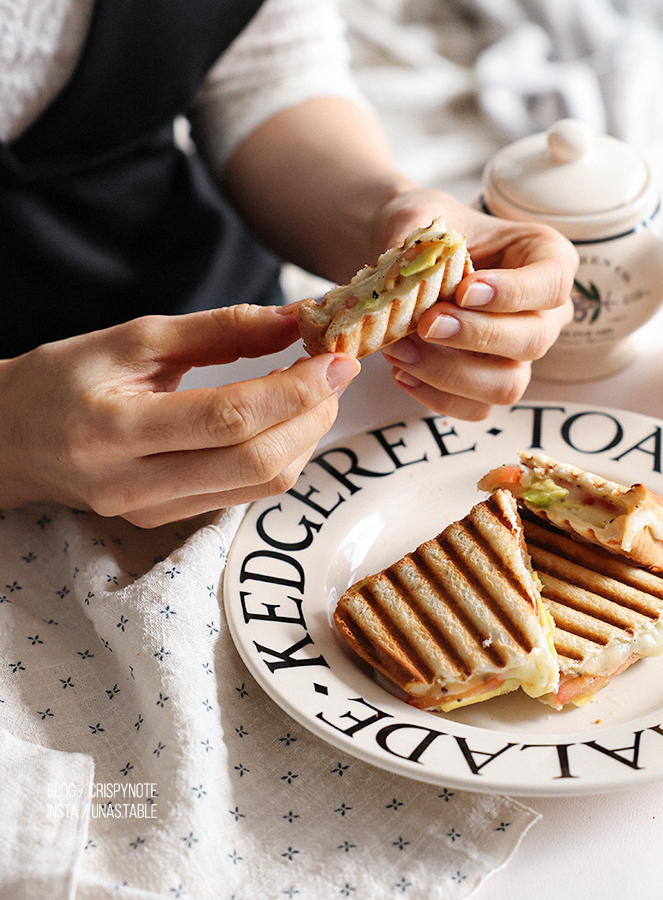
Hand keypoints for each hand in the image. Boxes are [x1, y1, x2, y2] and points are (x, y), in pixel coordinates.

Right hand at [0, 305, 358, 527]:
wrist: (10, 441)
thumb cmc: (64, 381)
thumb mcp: (131, 339)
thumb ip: (217, 330)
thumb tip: (294, 319)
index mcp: (115, 430)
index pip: (229, 418)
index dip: (294, 389)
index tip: (335, 358)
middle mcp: (135, 485)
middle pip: (256, 460)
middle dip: (313, 415)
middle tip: (334, 374)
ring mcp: (154, 512)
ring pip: (262, 484)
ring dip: (306, 437)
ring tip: (315, 393)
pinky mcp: (169, 522)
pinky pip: (248, 494)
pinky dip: (283, 456)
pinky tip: (287, 422)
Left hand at [377, 189, 577, 419]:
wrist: (407, 262)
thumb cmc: (428, 234)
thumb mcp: (422, 219)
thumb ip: (417, 243)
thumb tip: (403, 271)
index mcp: (546, 259)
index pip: (553, 283)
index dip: (514, 293)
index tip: (465, 290)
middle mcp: (544, 314)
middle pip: (533, 340)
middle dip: (476, 336)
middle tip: (425, 323)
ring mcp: (519, 356)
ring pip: (507, 385)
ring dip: (451, 372)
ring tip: (400, 349)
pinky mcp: (489, 385)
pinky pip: (476, 408)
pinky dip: (437, 396)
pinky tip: (402, 372)